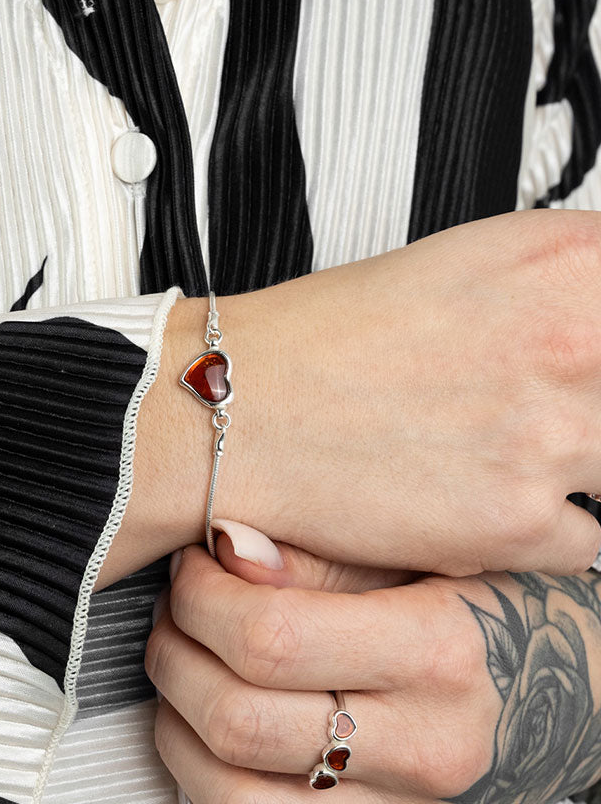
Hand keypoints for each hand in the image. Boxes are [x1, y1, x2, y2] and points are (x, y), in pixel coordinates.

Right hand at [107, 209, 600, 587]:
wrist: (239, 410)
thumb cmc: (330, 337)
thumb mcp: (472, 262)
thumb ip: (569, 286)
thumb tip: (600, 311)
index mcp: (567, 262)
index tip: (589, 370)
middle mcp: (572, 343)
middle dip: (593, 411)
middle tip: (548, 413)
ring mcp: (550, 438)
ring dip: (583, 470)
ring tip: (516, 454)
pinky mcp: (517, 522)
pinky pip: (588, 542)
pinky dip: (551, 529)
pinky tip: (492, 499)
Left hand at [147, 544, 600, 803]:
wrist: (571, 693)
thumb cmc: (494, 612)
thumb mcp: (424, 556)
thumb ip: (319, 555)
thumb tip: (226, 546)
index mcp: (440, 653)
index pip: (270, 638)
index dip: (199, 599)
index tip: (191, 574)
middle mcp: (432, 754)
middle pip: (240, 724)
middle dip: (173, 659)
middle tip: (177, 623)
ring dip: (178, 740)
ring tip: (188, 691)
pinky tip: (217, 775)